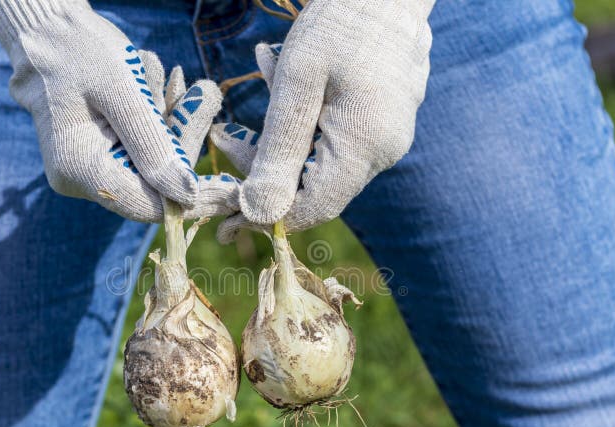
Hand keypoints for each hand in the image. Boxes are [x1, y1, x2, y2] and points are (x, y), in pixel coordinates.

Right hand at [0, 0, 237, 220]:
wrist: (46, 30)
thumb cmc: (79, 51)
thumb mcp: (123, 92)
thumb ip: (153, 145)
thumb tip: (187, 195)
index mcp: (80, 170)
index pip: (148, 205)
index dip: (195, 199)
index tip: (235, 189)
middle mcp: (82, 179)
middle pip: (156, 183)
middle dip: (185, 141)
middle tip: (205, 93)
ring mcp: (92, 168)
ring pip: (154, 163)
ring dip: (174, 123)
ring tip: (178, 79)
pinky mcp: (103, 153)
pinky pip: (144, 148)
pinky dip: (161, 119)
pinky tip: (163, 83)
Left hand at [210, 0, 433, 241]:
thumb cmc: (340, 22)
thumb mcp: (296, 82)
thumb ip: (278, 150)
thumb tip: (259, 212)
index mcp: (366, 145)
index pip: (313, 208)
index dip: (269, 216)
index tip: (226, 215)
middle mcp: (384, 152)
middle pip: (316, 188)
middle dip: (267, 170)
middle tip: (226, 138)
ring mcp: (388, 138)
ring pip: (322, 165)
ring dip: (282, 140)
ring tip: (263, 82)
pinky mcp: (384, 123)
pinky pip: (337, 142)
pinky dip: (304, 125)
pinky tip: (287, 82)